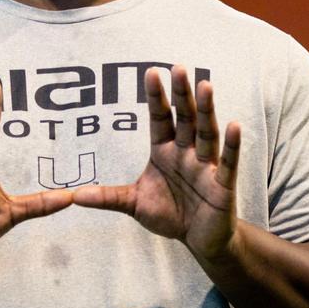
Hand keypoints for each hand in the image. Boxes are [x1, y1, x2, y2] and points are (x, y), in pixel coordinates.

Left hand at [72, 65, 240, 261]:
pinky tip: (234, 125)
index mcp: (164, 151)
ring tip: (205, 85)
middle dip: (181, 94)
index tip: (151, 72)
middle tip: (178, 68)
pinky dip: (231, 145)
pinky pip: (227, 161)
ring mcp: (206, 165)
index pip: (160, 118)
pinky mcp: (222, 183)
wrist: (198, 240)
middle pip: (184, 118)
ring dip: (206, 110)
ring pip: (206, 132)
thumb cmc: (169, 214)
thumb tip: (74, 195)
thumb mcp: (134, 204)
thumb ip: (108, 197)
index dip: (156, 97)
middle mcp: (186, 152)